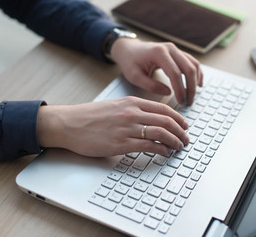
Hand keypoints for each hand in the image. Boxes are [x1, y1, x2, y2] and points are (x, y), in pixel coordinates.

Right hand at [37, 97, 188, 156]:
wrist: (69, 123)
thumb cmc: (90, 116)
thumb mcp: (115, 106)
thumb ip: (134, 110)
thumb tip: (152, 119)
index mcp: (132, 102)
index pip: (164, 109)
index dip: (179, 119)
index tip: (185, 126)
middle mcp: (132, 113)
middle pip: (167, 121)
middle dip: (181, 132)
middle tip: (186, 139)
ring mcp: (127, 129)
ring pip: (161, 133)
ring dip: (175, 142)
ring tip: (179, 147)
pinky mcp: (121, 144)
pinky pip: (149, 146)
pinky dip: (162, 150)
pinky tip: (165, 153)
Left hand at [111, 38, 202, 104]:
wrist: (129, 49)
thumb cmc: (130, 62)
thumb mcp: (135, 76)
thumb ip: (150, 85)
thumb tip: (168, 93)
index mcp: (158, 53)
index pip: (175, 73)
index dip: (180, 89)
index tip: (181, 102)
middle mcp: (170, 49)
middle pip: (189, 68)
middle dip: (191, 87)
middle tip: (188, 102)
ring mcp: (175, 49)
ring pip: (193, 65)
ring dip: (195, 82)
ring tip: (192, 96)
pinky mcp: (178, 53)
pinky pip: (192, 62)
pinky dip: (197, 74)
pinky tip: (198, 85)